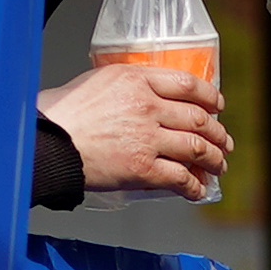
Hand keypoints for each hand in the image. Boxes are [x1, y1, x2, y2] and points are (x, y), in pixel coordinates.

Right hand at [41, 56, 230, 203]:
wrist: (47, 143)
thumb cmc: (62, 114)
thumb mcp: (96, 82)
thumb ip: (127, 85)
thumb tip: (148, 95)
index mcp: (135, 79)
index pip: (188, 84)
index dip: (210, 97)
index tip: (217, 106)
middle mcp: (147, 106)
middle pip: (198, 118)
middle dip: (217, 132)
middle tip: (223, 141)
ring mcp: (147, 138)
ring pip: (196, 148)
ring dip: (213, 159)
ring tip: (218, 165)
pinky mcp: (142, 168)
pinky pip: (180, 177)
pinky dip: (194, 186)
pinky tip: (198, 190)